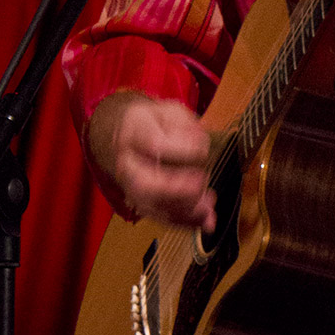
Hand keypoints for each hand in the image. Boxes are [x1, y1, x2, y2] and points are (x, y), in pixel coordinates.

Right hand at [86, 92, 215, 231]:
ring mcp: (131, 186)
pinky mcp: (142, 203)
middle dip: (176, 189)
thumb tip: (201, 145)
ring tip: (209, 207)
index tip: (202, 148)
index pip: (154, 145)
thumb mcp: (169, 111)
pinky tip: (206, 220)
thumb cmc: (153, 123)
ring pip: (152, 207)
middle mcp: (128, 163)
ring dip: (184, 211)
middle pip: (144, 184)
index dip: (181, 149)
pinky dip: (185, 223)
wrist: (125, 137)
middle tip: (201, 182)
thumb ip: (187, 126)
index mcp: (134, 133)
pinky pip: (161, 219)